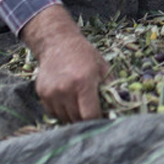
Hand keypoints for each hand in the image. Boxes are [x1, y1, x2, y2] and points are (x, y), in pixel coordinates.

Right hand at [21, 4, 109, 122]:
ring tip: (80, 105)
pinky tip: (68, 101)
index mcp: (83, 82)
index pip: (89, 115)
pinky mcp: (42, 94)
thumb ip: (111, 87)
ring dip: (74, 117)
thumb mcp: (102, 67)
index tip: (103, 118)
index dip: (98, 120)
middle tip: (93, 112)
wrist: (57, 43)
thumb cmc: (84, 55)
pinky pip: (54, 113)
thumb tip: (121, 105)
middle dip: (87, 119)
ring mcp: (51, 93)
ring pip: (65, 118)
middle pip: (77, 119)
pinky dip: (62, 112)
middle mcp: (65, 89)